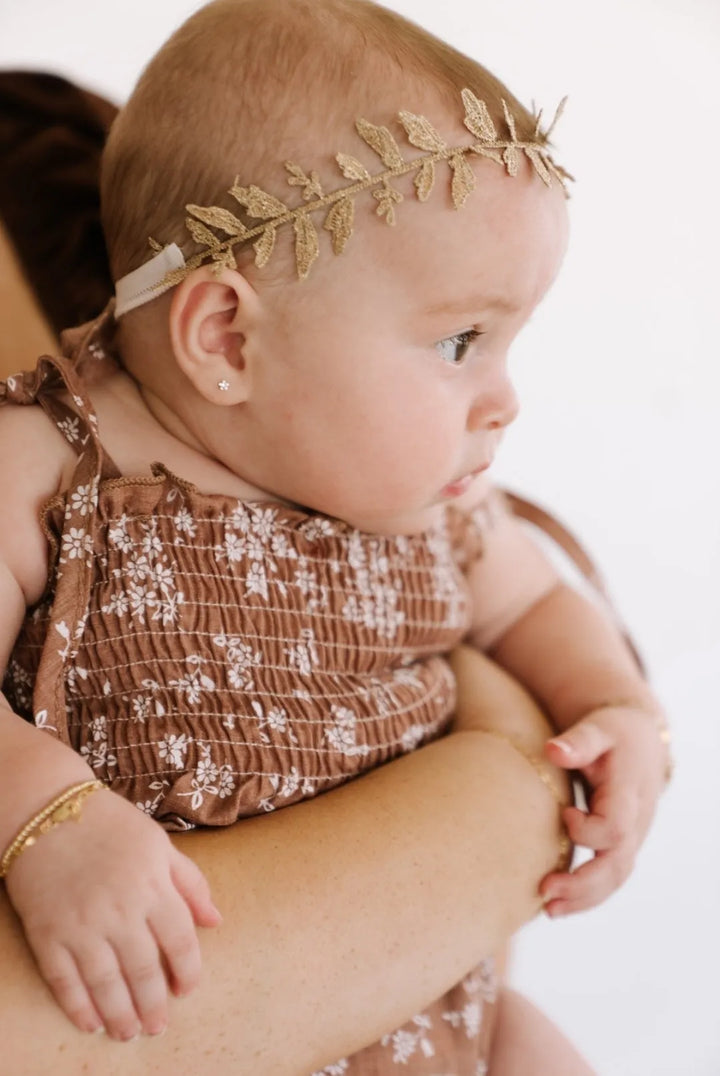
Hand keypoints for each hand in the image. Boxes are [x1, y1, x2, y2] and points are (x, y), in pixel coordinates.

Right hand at [4, 788, 220, 1040]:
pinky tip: (91, 1022)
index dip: (188, 971)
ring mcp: (81, 924)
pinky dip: (78, 1006)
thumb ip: (190, 881)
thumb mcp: (158, 843)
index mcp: (152, 884)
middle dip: (154, 1004)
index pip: (179, 940)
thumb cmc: (110, 823)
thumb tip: (216, 920)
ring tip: (130, 1033)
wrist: (47, 809)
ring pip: (107, 983)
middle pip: (144, 970)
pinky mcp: (47, 933)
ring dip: (121, 1015)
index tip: (187, 989)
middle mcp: (119, 909)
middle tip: (158, 1026)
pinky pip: (65, 980)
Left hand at [539, 704, 669, 915]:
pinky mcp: (622, 844)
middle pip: (618, 864)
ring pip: (616, 878)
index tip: (564, 814)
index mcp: (629, 793)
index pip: (616, 826)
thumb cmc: (613, 732)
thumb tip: (552, 750)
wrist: (640, 740)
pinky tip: (558, 905)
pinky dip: (587, 895)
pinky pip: (610, 878)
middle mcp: (636, 820)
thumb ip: (579, 741)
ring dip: (584, 898)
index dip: (588, 830)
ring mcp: (632, 836)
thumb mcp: (598, 728)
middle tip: (545, 892)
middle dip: (583, 883)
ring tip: (548, 910)